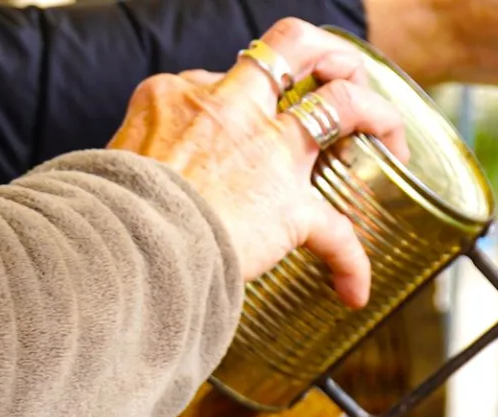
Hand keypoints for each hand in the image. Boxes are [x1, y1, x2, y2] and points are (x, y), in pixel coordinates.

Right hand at [109, 19, 409, 307]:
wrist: (119, 248)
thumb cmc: (105, 220)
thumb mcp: (111, 164)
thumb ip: (138, 164)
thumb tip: (125, 194)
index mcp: (178, 97)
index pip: (225, 78)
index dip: (245, 100)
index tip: (247, 127)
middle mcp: (229, 109)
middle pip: (292, 47)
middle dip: (329, 55)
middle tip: (344, 81)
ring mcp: (267, 153)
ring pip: (341, 103)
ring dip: (378, 116)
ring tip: (393, 142)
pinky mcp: (289, 208)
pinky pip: (337, 234)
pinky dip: (351, 262)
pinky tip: (353, 288)